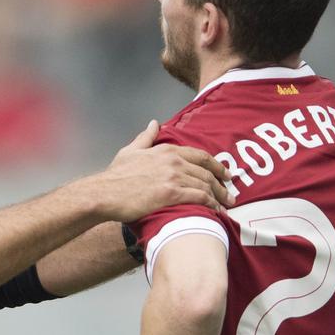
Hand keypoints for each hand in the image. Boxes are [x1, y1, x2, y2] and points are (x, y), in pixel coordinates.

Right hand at [88, 121, 233, 221]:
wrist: (105, 193)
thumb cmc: (115, 176)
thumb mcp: (130, 150)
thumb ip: (146, 137)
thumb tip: (154, 123)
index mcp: (166, 150)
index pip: (200, 155)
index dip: (216, 165)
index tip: (225, 174)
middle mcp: (174, 161)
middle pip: (207, 172)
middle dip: (222, 184)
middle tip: (230, 194)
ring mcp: (173, 177)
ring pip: (206, 185)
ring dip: (219, 196)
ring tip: (226, 205)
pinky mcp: (171, 194)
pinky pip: (199, 198)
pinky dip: (211, 204)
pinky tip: (216, 211)